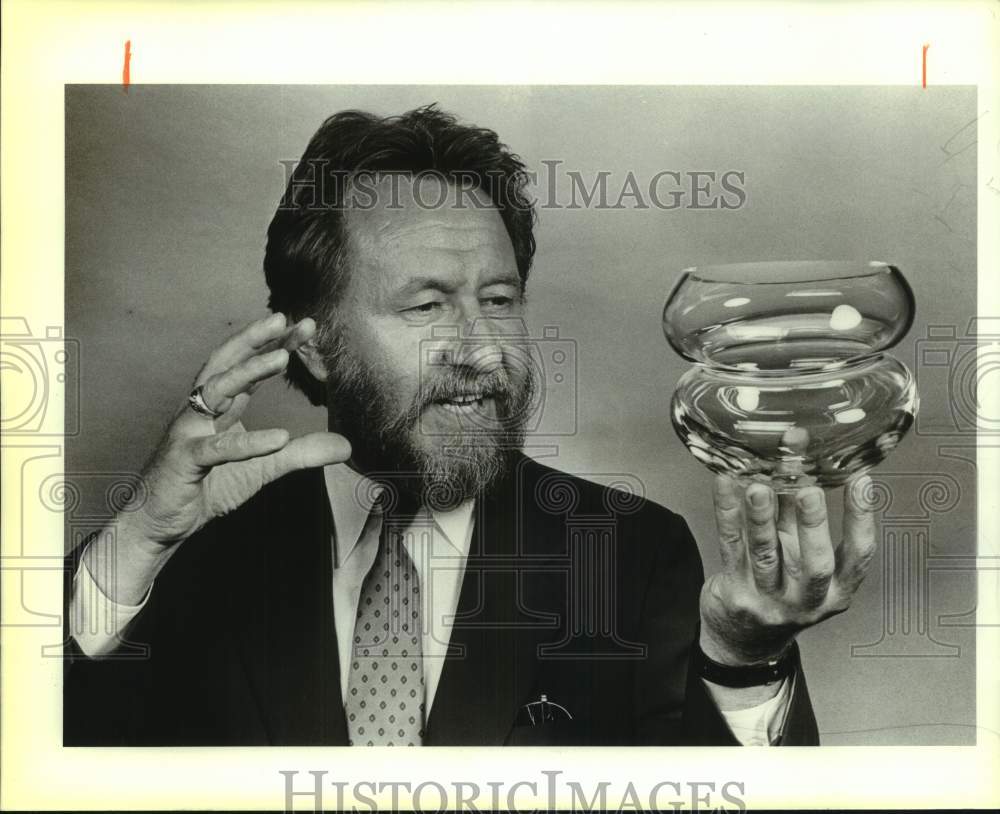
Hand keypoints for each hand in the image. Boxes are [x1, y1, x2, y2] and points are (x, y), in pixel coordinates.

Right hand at [87, 313, 350, 601]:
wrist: (158, 524)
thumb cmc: (205, 488)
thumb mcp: (262, 468)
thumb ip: (301, 454)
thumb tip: (346, 446)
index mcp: (219, 409)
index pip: (248, 368)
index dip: (274, 346)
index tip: (304, 327)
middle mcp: (201, 411)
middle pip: (227, 363)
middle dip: (256, 340)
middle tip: (286, 319)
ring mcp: (190, 432)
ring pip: (217, 391)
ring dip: (249, 372)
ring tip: (283, 358)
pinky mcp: (185, 460)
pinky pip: (218, 448)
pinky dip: (248, 442)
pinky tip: (279, 438)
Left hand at [699, 473, 876, 665]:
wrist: (744, 641)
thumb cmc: (779, 588)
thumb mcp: (798, 556)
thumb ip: (797, 513)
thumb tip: (797, 457)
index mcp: (835, 590)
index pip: (859, 555)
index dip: (862, 517)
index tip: (861, 479)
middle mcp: (807, 600)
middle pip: (816, 564)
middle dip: (812, 525)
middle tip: (808, 491)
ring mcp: (770, 601)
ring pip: (767, 556)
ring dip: (762, 518)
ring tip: (757, 487)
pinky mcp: (737, 594)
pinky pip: (731, 549)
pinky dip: (727, 515)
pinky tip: (724, 487)